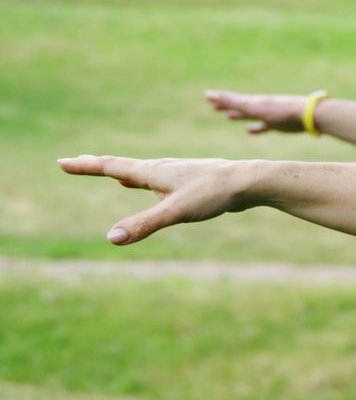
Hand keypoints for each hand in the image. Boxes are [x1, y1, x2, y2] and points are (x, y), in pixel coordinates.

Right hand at [58, 155, 254, 245]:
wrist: (249, 181)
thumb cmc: (214, 193)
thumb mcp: (176, 212)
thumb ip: (144, 224)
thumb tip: (111, 238)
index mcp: (154, 171)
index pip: (112, 167)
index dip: (86, 166)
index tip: (62, 162)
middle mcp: (163, 168)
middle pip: (123, 166)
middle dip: (98, 165)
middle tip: (74, 162)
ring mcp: (177, 174)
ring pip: (142, 171)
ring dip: (122, 172)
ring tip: (112, 174)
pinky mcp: (191, 182)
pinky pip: (159, 179)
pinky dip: (144, 180)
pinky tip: (150, 184)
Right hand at [204, 90, 305, 133]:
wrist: (307, 115)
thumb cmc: (280, 111)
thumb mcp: (254, 107)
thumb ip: (234, 102)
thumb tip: (211, 94)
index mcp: (253, 101)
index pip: (232, 99)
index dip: (220, 99)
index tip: (207, 95)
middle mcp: (260, 106)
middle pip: (239, 106)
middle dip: (227, 106)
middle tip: (213, 105)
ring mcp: (269, 115)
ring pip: (250, 115)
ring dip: (239, 115)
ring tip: (229, 116)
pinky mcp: (278, 124)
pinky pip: (263, 126)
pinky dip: (255, 128)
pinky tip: (249, 131)